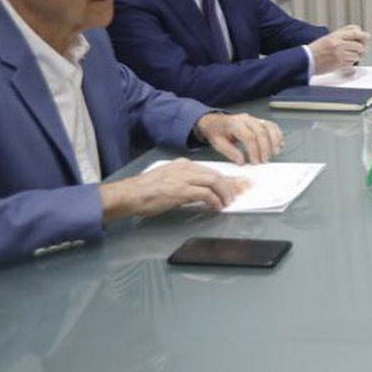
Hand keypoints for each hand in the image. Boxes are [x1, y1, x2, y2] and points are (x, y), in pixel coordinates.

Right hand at [100, 157, 246, 221]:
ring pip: (214, 182)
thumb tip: (200, 194)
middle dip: (231, 185)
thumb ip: (185, 184)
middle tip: (241, 193)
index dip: (226, 179)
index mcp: (183, 165)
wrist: (130, 194)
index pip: (210, 170)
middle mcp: (186, 168)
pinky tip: (216, 207)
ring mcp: (184, 178)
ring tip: (228, 202)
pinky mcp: (181, 190)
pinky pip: (205, 194)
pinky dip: (214, 200)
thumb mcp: (168, 181)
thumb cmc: (145, 191)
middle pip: (216, 175)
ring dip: (225, 193)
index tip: (237, 184)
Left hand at [195, 112, 283, 164]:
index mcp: (234, 124)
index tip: (255, 162)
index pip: (249, 137)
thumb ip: (230, 152)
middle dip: (265, 148)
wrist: (215, 121)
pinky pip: (272, 125)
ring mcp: (254, 119)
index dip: (254, 150)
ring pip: (269, 127)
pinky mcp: (259, 120)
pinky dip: (277, 135)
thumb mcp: (218, 144)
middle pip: (261, 132)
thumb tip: (242, 161)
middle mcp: (245, 119)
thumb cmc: (217, 132)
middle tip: (265, 160)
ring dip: (274, 141)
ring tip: (274, 153)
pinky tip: (279, 144)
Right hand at [310, 24, 368, 72]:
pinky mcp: (339, 65)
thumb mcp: (329, 37)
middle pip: (359, 46)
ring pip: (357, 56)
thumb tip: (358, 32)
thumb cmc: (317, 49)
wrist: (307, 60)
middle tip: (359, 51)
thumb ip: (343, 34)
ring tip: (348, 57)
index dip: (363, 35)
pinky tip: (344, 63)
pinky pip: (352, 65)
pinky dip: (350, 65)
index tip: (367, 37)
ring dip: (355, 58)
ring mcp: (339, 55)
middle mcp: (338, 44)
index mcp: (336, 36)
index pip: (355, 32)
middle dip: (361, 49)